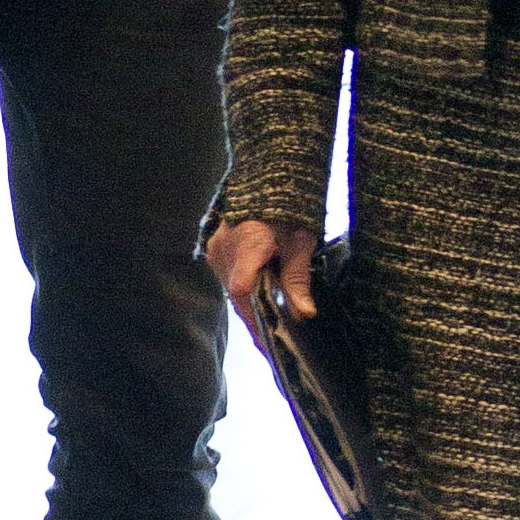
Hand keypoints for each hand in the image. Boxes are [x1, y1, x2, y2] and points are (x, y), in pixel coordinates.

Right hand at [206, 216, 316, 344]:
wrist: (269, 176)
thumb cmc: (289, 207)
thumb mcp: (300, 242)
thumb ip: (297, 279)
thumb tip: (304, 314)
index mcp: (248, 244)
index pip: (244, 290)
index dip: (256, 319)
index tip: (268, 342)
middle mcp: (225, 248)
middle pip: (238, 294)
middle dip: (256, 317)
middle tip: (274, 339)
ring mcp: (216, 248)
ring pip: (232, 287)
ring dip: (250, 302)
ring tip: (269, 321)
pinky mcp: (215, 247)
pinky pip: (227, 275)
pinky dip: (244, 287)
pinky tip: (259, 295)